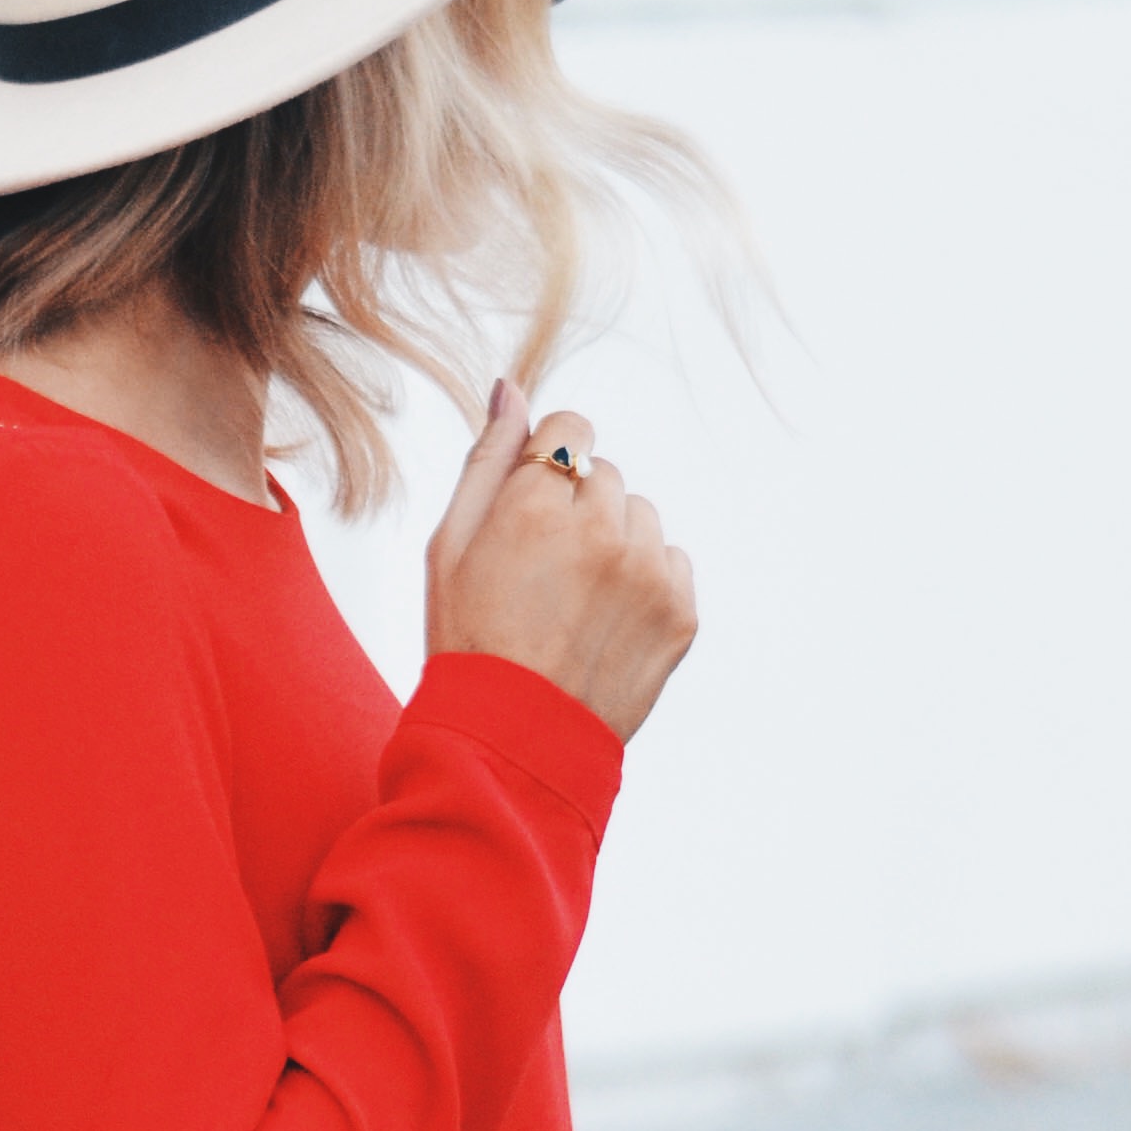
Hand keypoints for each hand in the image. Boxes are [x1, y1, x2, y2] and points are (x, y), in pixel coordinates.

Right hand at [424, 385, 697, 745]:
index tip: (532, 508)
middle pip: (605, 475)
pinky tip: (606, 623)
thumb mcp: (449, 546)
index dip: (547, 464)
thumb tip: (511, 389)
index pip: (571, 428)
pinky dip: (646, 583)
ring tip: (576, 601)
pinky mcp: (681, 612)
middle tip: (544, 574)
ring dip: (616, 543)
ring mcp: (648, 572)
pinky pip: (672, 563)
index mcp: (536, 506)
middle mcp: (601, 529)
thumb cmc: (468, 639)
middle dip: (577, 509)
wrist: (512, 741)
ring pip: (642, 517)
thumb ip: (486, 459)